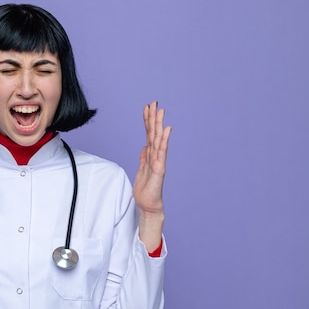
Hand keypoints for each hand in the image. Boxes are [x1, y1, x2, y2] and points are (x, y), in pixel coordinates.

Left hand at [133, 101, 171, 249]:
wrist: (148, 205)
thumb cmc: (145, 190)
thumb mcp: (141, 170)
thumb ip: (143, 157)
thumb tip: (144, 146)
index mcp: (150, 155)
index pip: (148, 134)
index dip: (147, 121)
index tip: (147, 107)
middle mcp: (156, 156)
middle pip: (154, 133)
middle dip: (154, 118)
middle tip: (154, 102)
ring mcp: (159, 161)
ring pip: (159, 139)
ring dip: (159, 125)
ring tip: (160, 110)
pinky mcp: (160, 169)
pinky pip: (161, 152)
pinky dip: (164, 140)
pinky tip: (167, 130)